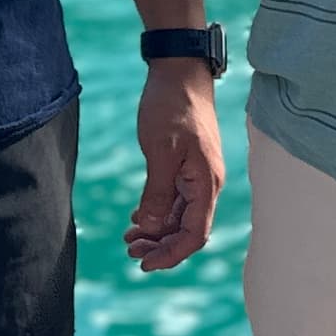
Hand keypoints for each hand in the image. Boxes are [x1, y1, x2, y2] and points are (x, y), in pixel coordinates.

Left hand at [122, 61, 224, 271]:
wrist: (179, 71)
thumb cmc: (172, 107)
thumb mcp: (160, 151)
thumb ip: (158, 192)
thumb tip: (152, 225)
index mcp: (206, 183)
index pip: (194, 235)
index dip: (171, 254)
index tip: (144, 264)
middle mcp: (206, 183)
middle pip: (187, 229)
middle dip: (160, 246)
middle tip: (130, 252)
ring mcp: (198, 174)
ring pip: (179, 215)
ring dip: (156, 230)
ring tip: (128, 238)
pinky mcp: (187, 165)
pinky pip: (175, 198)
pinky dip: (157, 211)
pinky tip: (137, 217)